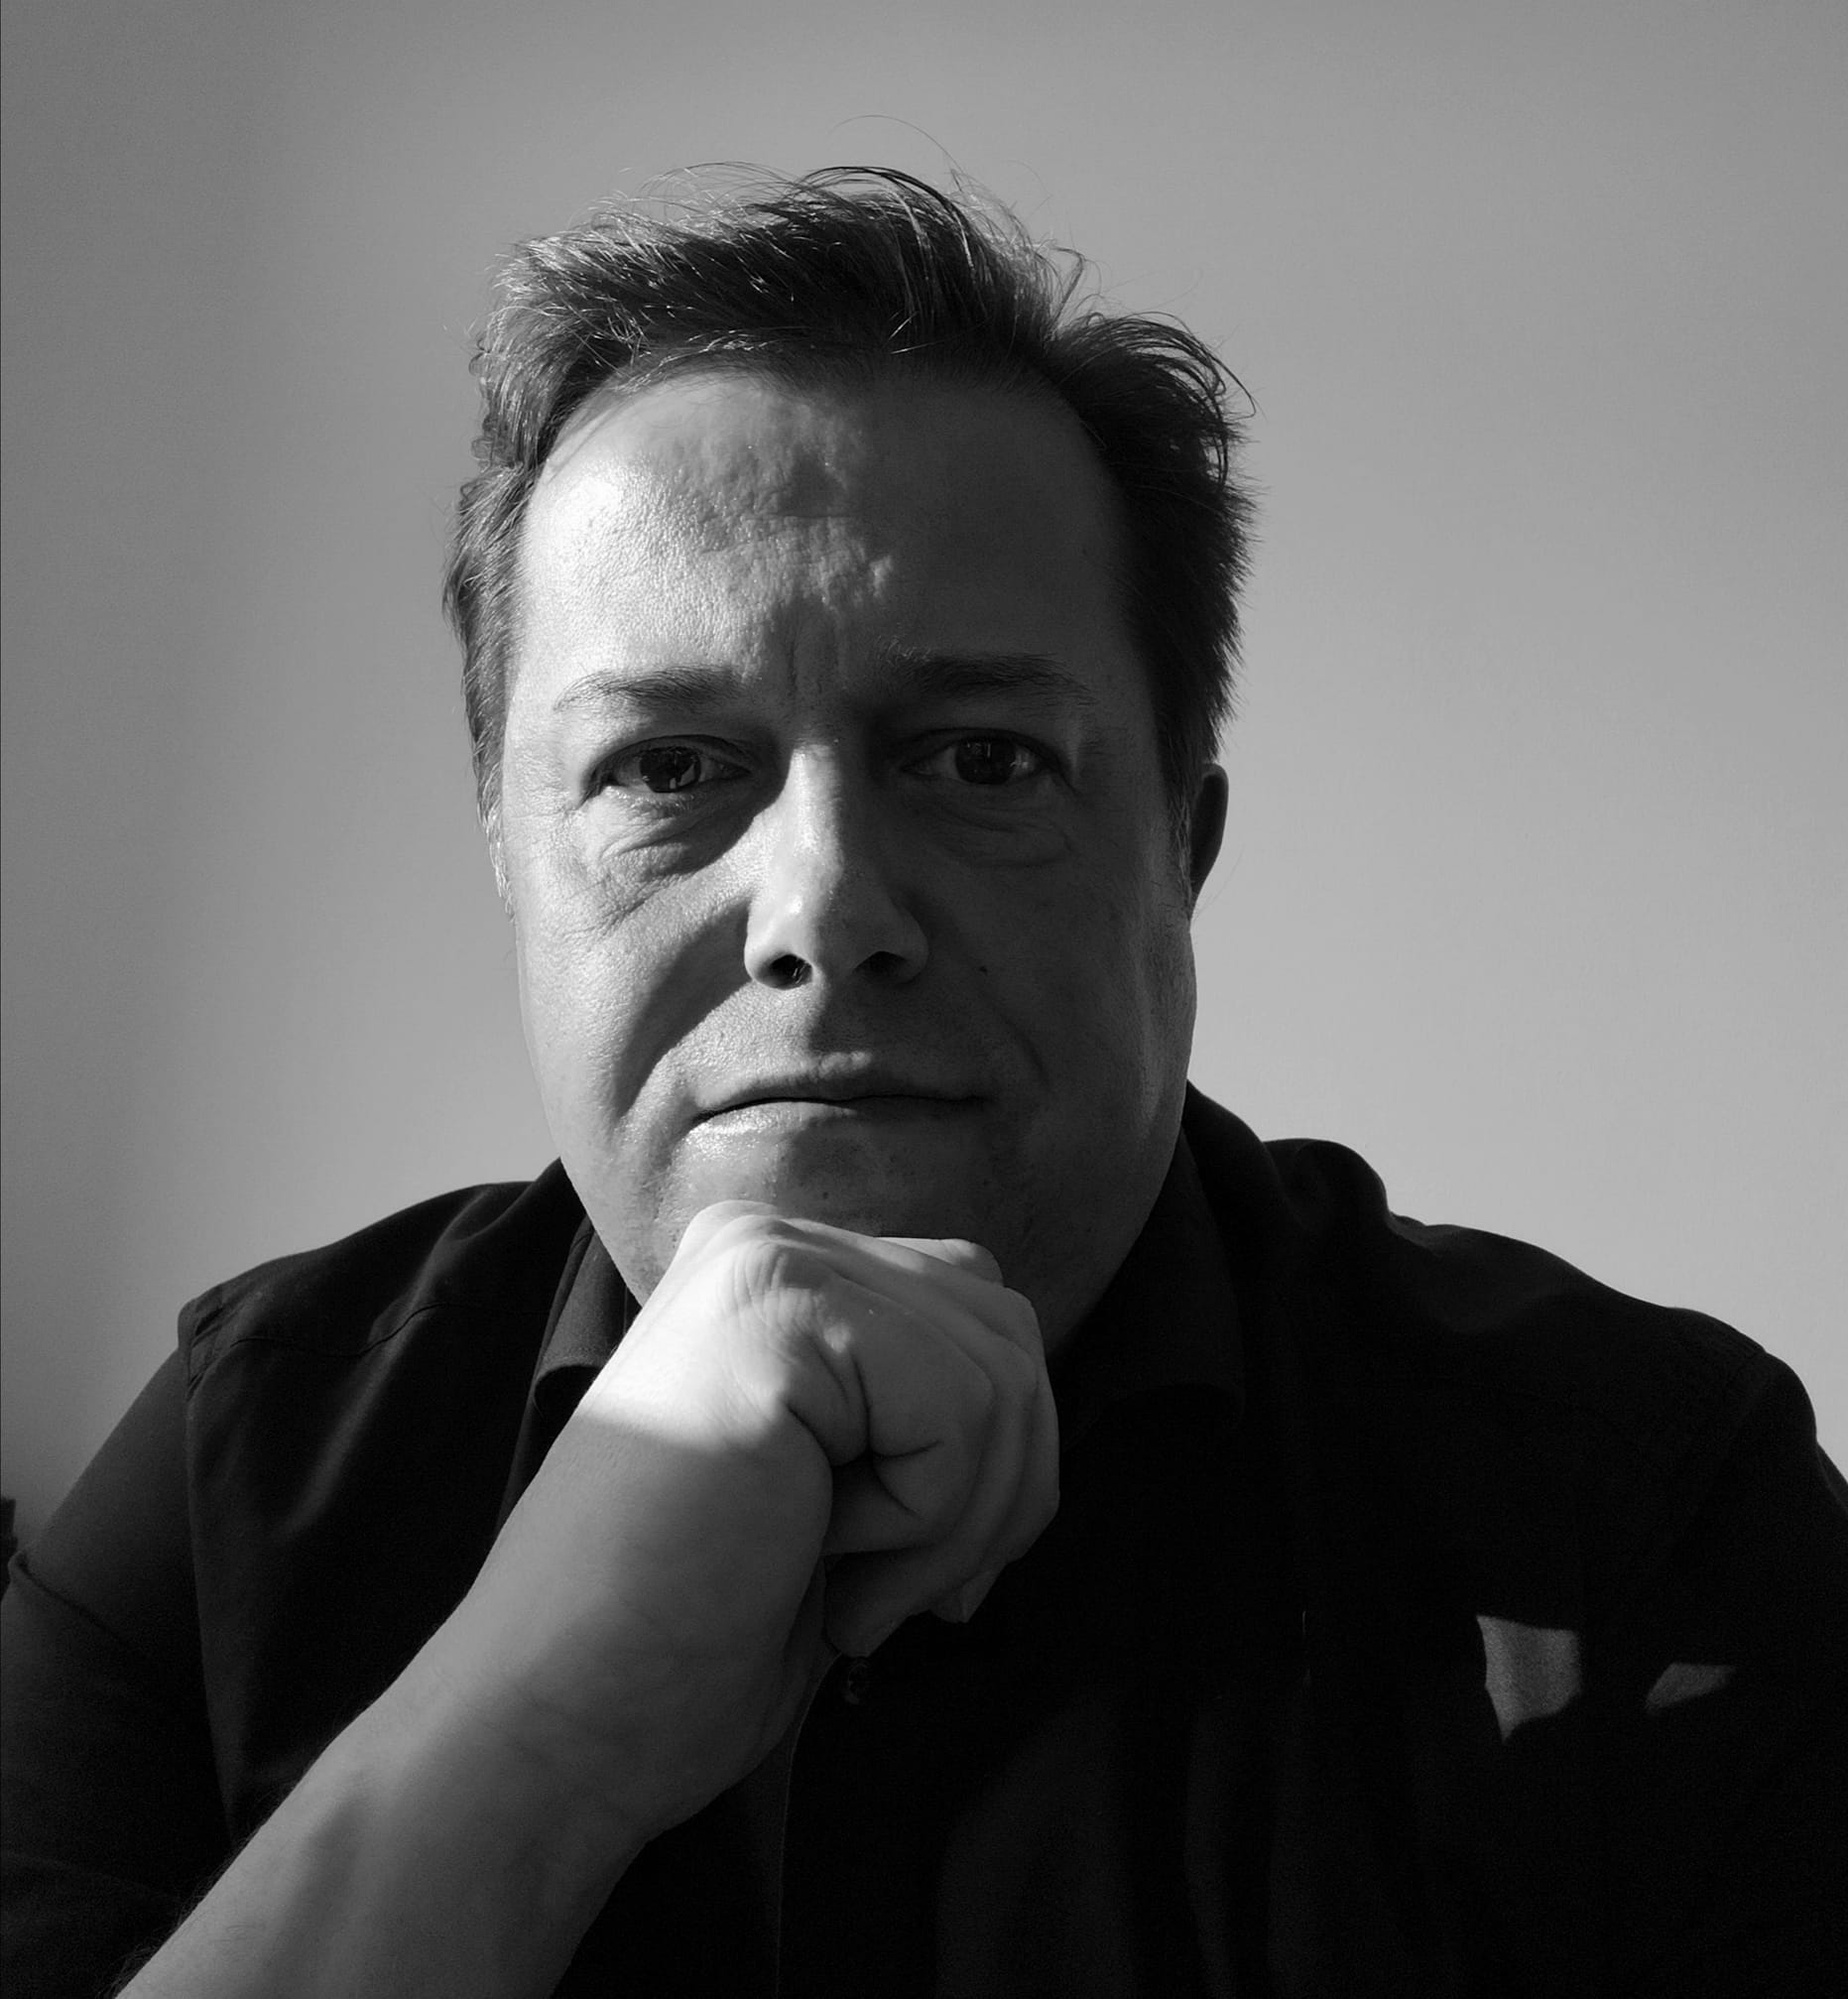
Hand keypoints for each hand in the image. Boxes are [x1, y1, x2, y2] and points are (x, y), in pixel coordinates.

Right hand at [418, 1200, 1058, 1851]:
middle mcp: (768, 1238)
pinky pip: (961, 1409)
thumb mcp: (840, 1483)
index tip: (908, 1577)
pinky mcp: (775, 1310)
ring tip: (839, 1579)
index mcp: (775, 1271)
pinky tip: (815, 1557)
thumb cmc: (696, 1631)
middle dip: (994, 1495)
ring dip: (953, 1525)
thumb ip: (920, 1403)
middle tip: (882, 1593)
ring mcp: (766, 1261)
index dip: (988, 1468)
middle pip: (1009, 1335)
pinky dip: (926, 1523)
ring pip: (1000, 1374)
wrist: (561, 1717)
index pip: (982, 1320)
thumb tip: (1038, 1405)